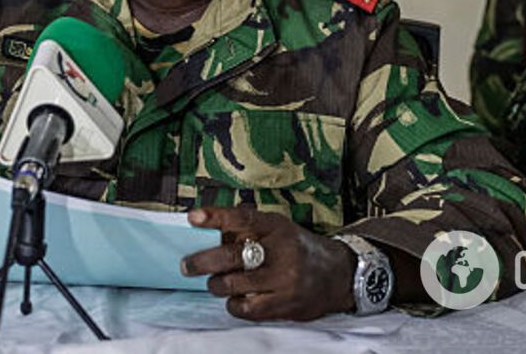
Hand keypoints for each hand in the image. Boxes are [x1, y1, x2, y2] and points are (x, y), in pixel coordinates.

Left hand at [181, 206, 356, 321]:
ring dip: (216, 285)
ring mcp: (284, 280)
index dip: (216, 217)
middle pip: (232, 256)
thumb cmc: (299, 249)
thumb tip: (207, 230)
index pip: (243, 218)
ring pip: (234, 285)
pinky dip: (234, 304)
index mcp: (278, 227)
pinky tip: (235, 298)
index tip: (192, 217)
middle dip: (202, 262)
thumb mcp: (278, 229)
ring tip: (215, 282)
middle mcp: (282, 252)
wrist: (339, 275)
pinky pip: (246, 308)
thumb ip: (248, 229)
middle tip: (187, 265)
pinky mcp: (285, 305)